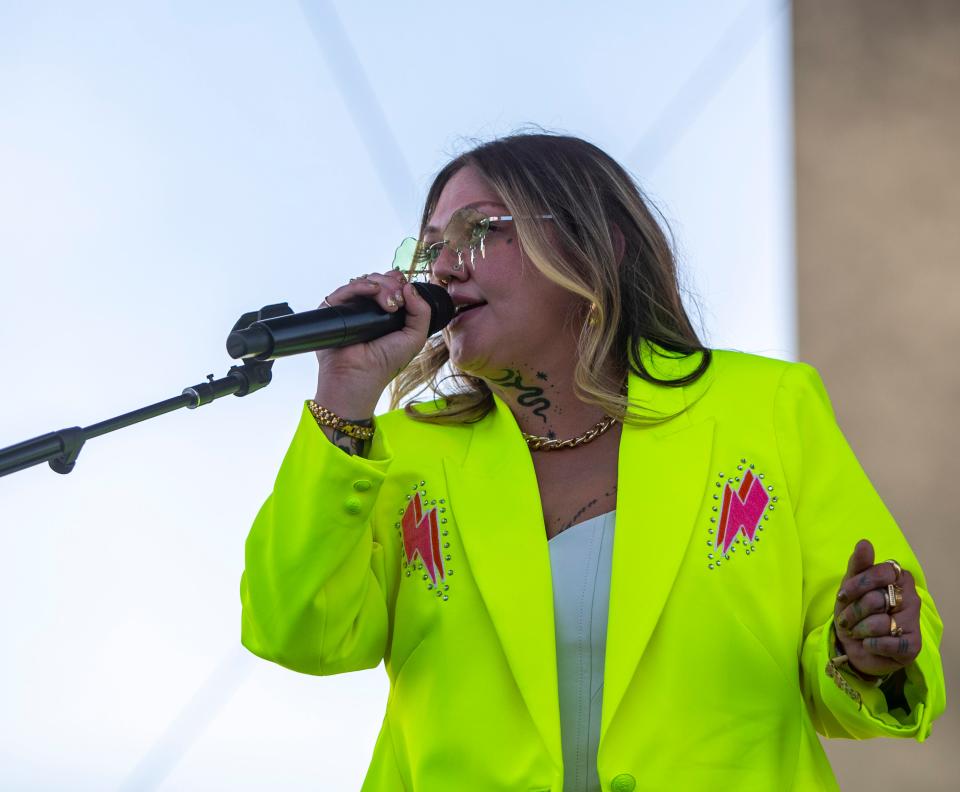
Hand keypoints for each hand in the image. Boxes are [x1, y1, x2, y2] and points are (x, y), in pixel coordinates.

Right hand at [314, 270, 431, 412]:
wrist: (359, 376)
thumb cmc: (386, 362)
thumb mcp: (415, 337)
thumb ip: (422, 312)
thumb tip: (409, 286)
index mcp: (386, 312)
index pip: (392, 285)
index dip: (399, 283)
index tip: (405, 293)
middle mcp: (367, 307)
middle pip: (380, 280)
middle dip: (392, 285)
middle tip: (398, 302)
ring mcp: (350, 307)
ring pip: (365, 282)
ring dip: (381, 286)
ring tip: (389, 304)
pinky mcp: (333, 309)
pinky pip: (345, 289)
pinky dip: (361, 285)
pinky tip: (373, 290)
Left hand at [834, 538, 920, 678]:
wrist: (855, 645)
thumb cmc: (855, 610)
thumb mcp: (850, 586)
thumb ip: (858, 564)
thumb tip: (865, 543)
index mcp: (899, 577)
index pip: (881, 573)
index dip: (856, 585)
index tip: (842, 596)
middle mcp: (912, 597)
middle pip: (876, 599)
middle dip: (853, 612)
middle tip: (846, 620)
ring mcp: (915, 621)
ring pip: (880, 623)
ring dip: (859, 630)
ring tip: (857, 632)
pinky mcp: (914, 645)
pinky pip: (887, 643)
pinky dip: (871, 645)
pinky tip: (869, 644)